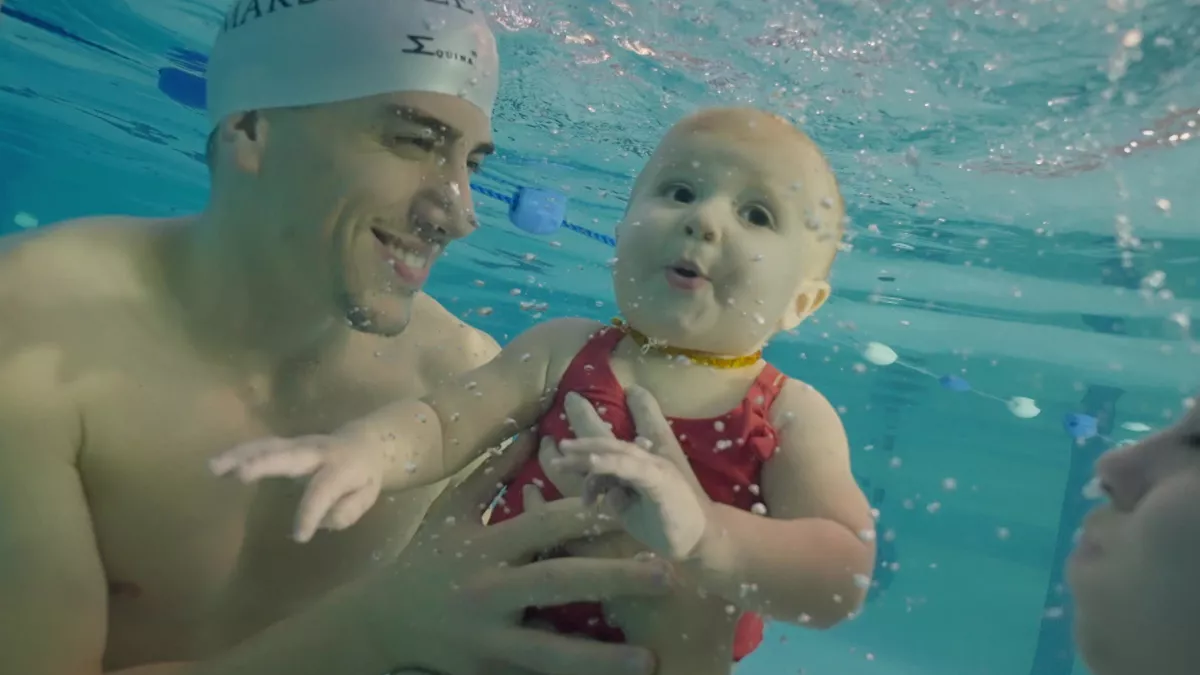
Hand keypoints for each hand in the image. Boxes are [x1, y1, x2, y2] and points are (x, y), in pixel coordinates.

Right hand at [209, 431, 385, 542]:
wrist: (366, 443)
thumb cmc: (363, 477)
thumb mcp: (366, 496)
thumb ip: (347, 510)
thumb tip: (321, 520)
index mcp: (341, 467)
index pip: (323, 490)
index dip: (310, 512)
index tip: (300, 536)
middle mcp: (317, 452)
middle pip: (290, 456)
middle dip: (265, 463)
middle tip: (241, 474)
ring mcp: (299, 444)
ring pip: (268, 446)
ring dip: (240, 455)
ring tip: (214, 467)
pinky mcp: (285, 444)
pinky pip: (260, 446)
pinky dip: (238, 454)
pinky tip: (216, 467)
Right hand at [368, 431, 672, 674]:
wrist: (381, 621)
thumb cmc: (425, 557)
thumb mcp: (452, 509)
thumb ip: (494, 471)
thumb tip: (534, 430)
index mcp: (485, 546)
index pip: (543, 526)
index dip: (586, 514)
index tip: (629, 506)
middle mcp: (488, 591)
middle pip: (558, 583)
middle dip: (613, 579)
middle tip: (665, 573)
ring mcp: (489, 637)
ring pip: (551, 650)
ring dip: (602, 657)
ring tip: (648, 658)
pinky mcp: (491, 668)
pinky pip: (538, 674)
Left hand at [550, 387, 712, 560]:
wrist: (699, 539)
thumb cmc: (664, 521)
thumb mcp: (630, 508)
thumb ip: (613, 492)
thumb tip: (599, 486)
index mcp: (637, 463)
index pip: (609, 445)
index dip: (587, 432)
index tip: (559, 432)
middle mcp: (646, 458)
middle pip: (610, 440)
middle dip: (585, 421)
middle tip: (561, 417)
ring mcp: (654, 467)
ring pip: (617, 450)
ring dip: (589, 449)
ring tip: (563, 450)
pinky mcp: (659, 480)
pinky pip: (631, 468)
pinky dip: (610, 463)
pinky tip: (592, 462)